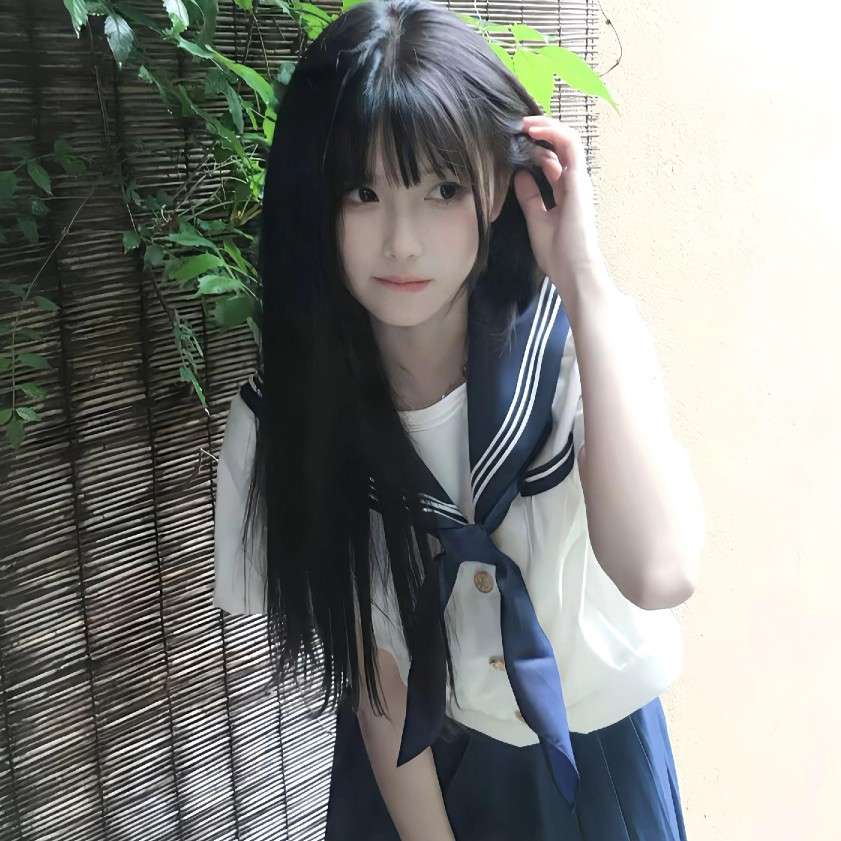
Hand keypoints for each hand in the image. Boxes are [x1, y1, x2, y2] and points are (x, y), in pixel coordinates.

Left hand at [512, 114, 608, 304]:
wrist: (572, 269)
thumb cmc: (557, 252)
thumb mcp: (536, 220)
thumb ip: (530, 197)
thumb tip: (520, 174)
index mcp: (564, 193)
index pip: (552, 161)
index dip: (534, 149)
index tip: (514, 142)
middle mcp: (574, 183)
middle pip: (560, 147)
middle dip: (541, 132)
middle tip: (518, 125)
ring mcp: (578, 179)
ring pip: (567, 139)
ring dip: (546, 126)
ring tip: (524, 122)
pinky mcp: (579, 180)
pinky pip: (570, 145)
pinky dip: (553, 132)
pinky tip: (535, 129)